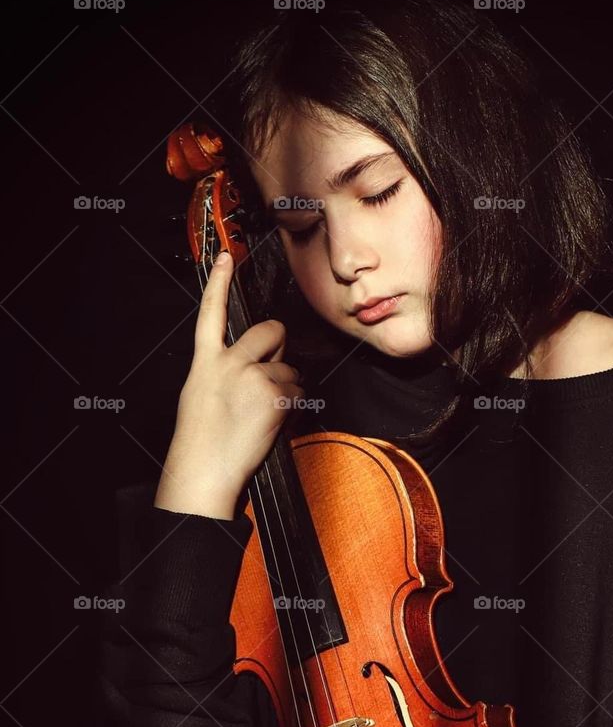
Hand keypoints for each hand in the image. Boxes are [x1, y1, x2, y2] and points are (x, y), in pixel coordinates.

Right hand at [154, 250, 304, 518]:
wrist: (204, 469)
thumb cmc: (201, 439)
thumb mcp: (200, 394)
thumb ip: (221, 371)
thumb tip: (249, 365)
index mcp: (206, 361)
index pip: (211, 312)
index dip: (219, 281)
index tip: (226, 257)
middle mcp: (230, 363)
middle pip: (270, 330)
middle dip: (280, 344)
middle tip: (274, 368)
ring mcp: (254, 377)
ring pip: (290, 369)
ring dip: (286, 387)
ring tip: (262, 412)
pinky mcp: (275, 395)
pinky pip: (298, 392)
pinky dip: (293, 406)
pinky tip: (273, 421)